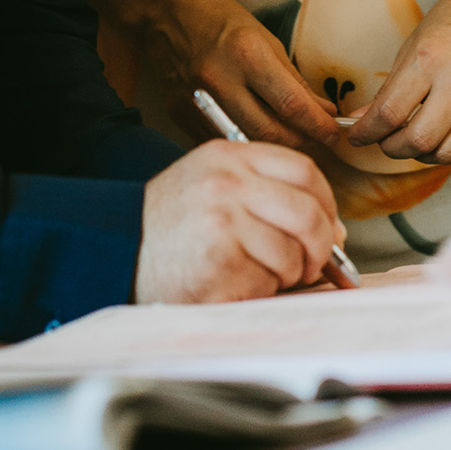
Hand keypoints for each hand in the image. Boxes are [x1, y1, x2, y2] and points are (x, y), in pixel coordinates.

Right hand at [134, 140, 346, 303]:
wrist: (117, 251)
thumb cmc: (171, 224)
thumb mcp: (212, 184)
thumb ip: (267, 193)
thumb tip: (333, 231)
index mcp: (229, 157)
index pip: (305, 170)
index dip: (326, 203)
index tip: (327, 226)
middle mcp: (227, 184)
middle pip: (308, 213)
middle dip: (321, 247)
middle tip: (313, 265)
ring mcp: (223, 222)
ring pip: (292, 255)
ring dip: (286, 276)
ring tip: (257, 274)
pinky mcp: (220, 263)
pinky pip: (267, 282)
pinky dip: (259, 292)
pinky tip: (232, 284)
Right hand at [145, 0, 340, 151]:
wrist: (164, 14)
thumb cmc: (217, 19)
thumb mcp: (264, 38)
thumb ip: (293, 79)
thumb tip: (321, 110)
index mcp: (246, 54)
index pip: (292, 104)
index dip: (319, 125)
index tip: (336, 134)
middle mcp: (220, 81)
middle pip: (271, 132)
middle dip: (302, 142)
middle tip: (318, 141)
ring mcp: (198, 102)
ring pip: (248, 143)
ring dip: (276, 149)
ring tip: (293, 143)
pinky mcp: (180, 115)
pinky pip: (223, 141)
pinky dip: (245, 144)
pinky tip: (258, 139)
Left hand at [346, 0, 450, 165]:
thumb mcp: (412, 45)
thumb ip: (389, 88)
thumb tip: (363, 119)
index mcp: (430, 59)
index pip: (390, 112)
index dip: (366, 131)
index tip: (356, 135)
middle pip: (419, 140)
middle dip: (391, 148)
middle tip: (384, 139)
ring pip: (445, 154)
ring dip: (420, 154)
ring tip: (412, 138)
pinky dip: (448, 154)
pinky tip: (439, 138)